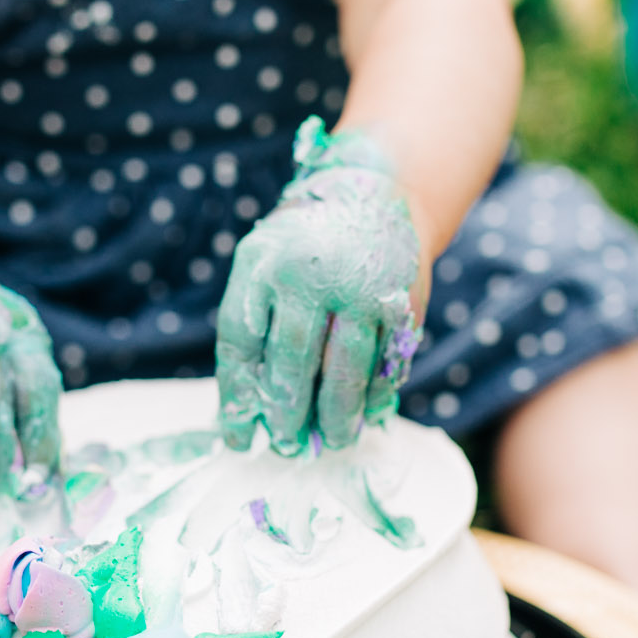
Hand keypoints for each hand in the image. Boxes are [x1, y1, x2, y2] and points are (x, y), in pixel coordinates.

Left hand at [216, 119, 420, 454]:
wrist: (374, 190)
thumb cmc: (304, 244)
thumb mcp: (264, 262)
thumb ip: (253, 322)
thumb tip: (247, 406)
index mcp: (262, 264)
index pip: (240, 342)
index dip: (238, 397)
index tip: (238, 436)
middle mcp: (308, 274)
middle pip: (291, 363)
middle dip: (287, 415)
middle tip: (286, 446)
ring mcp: (358, 287)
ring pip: (344, 371)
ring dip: (336, 417)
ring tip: (331, 441)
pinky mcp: (400, 300)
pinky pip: (386, 362)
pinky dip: (378, 395)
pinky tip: (370, 415)